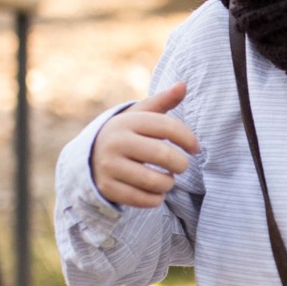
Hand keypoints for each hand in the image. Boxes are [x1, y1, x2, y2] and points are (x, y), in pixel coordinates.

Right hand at [91, 83, 200, 207]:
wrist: (91, 157)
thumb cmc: (128, 134)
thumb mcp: (141, 116)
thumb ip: (163, 102)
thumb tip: (183, 85)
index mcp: (127, 121)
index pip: (167, 127)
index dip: (188, 138)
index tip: (195, 148)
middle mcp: (116, 142)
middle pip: (164, 155)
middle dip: (180, 164)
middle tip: (180, 166)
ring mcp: (109, 166)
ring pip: (156, 181)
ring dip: (168, 183)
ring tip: (167, 179)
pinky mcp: (107, 188)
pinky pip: (144, 200)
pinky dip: (156, 199)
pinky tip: (155, 192)